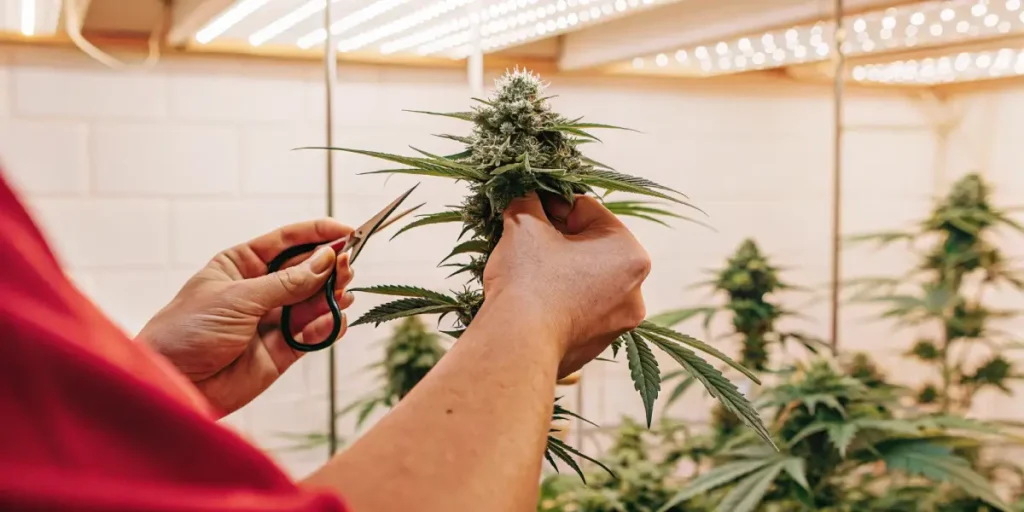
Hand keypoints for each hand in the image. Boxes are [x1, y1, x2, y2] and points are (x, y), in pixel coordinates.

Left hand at [136, 219, 355, 416]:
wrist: (171, 384)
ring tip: (344, 292)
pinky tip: (336, 319)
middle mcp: (258, 290)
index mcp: (240, 265)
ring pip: (312, 302)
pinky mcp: (280, 351)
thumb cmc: (188, 331)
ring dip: (330, 296)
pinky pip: (311, 335)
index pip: (286, 241)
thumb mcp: (238, 298)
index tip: (348, 231)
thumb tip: (326, 260)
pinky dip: (326, 327)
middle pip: (304, 270)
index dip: (318, 234)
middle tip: (348, 264)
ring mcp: (270, 321)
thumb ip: (287, 282)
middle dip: (328, 266)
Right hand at [483, 192, 650, 376]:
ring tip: (525, 269)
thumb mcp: (524, 226)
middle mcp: (635, 291)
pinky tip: (531, 299)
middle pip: (589, 247)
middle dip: (557, 238)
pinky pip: (577, 309)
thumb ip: (527, 202)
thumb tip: (524, 193)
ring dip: (558, 269)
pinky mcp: (596, 345)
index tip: (529, 208)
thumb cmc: (529, 280)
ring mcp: (617, 323)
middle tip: (524, 236)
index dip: (552, 205)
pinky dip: (557, 300)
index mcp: (630, 253)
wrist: (516, 346)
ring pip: (584, 279)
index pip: (587, 210)